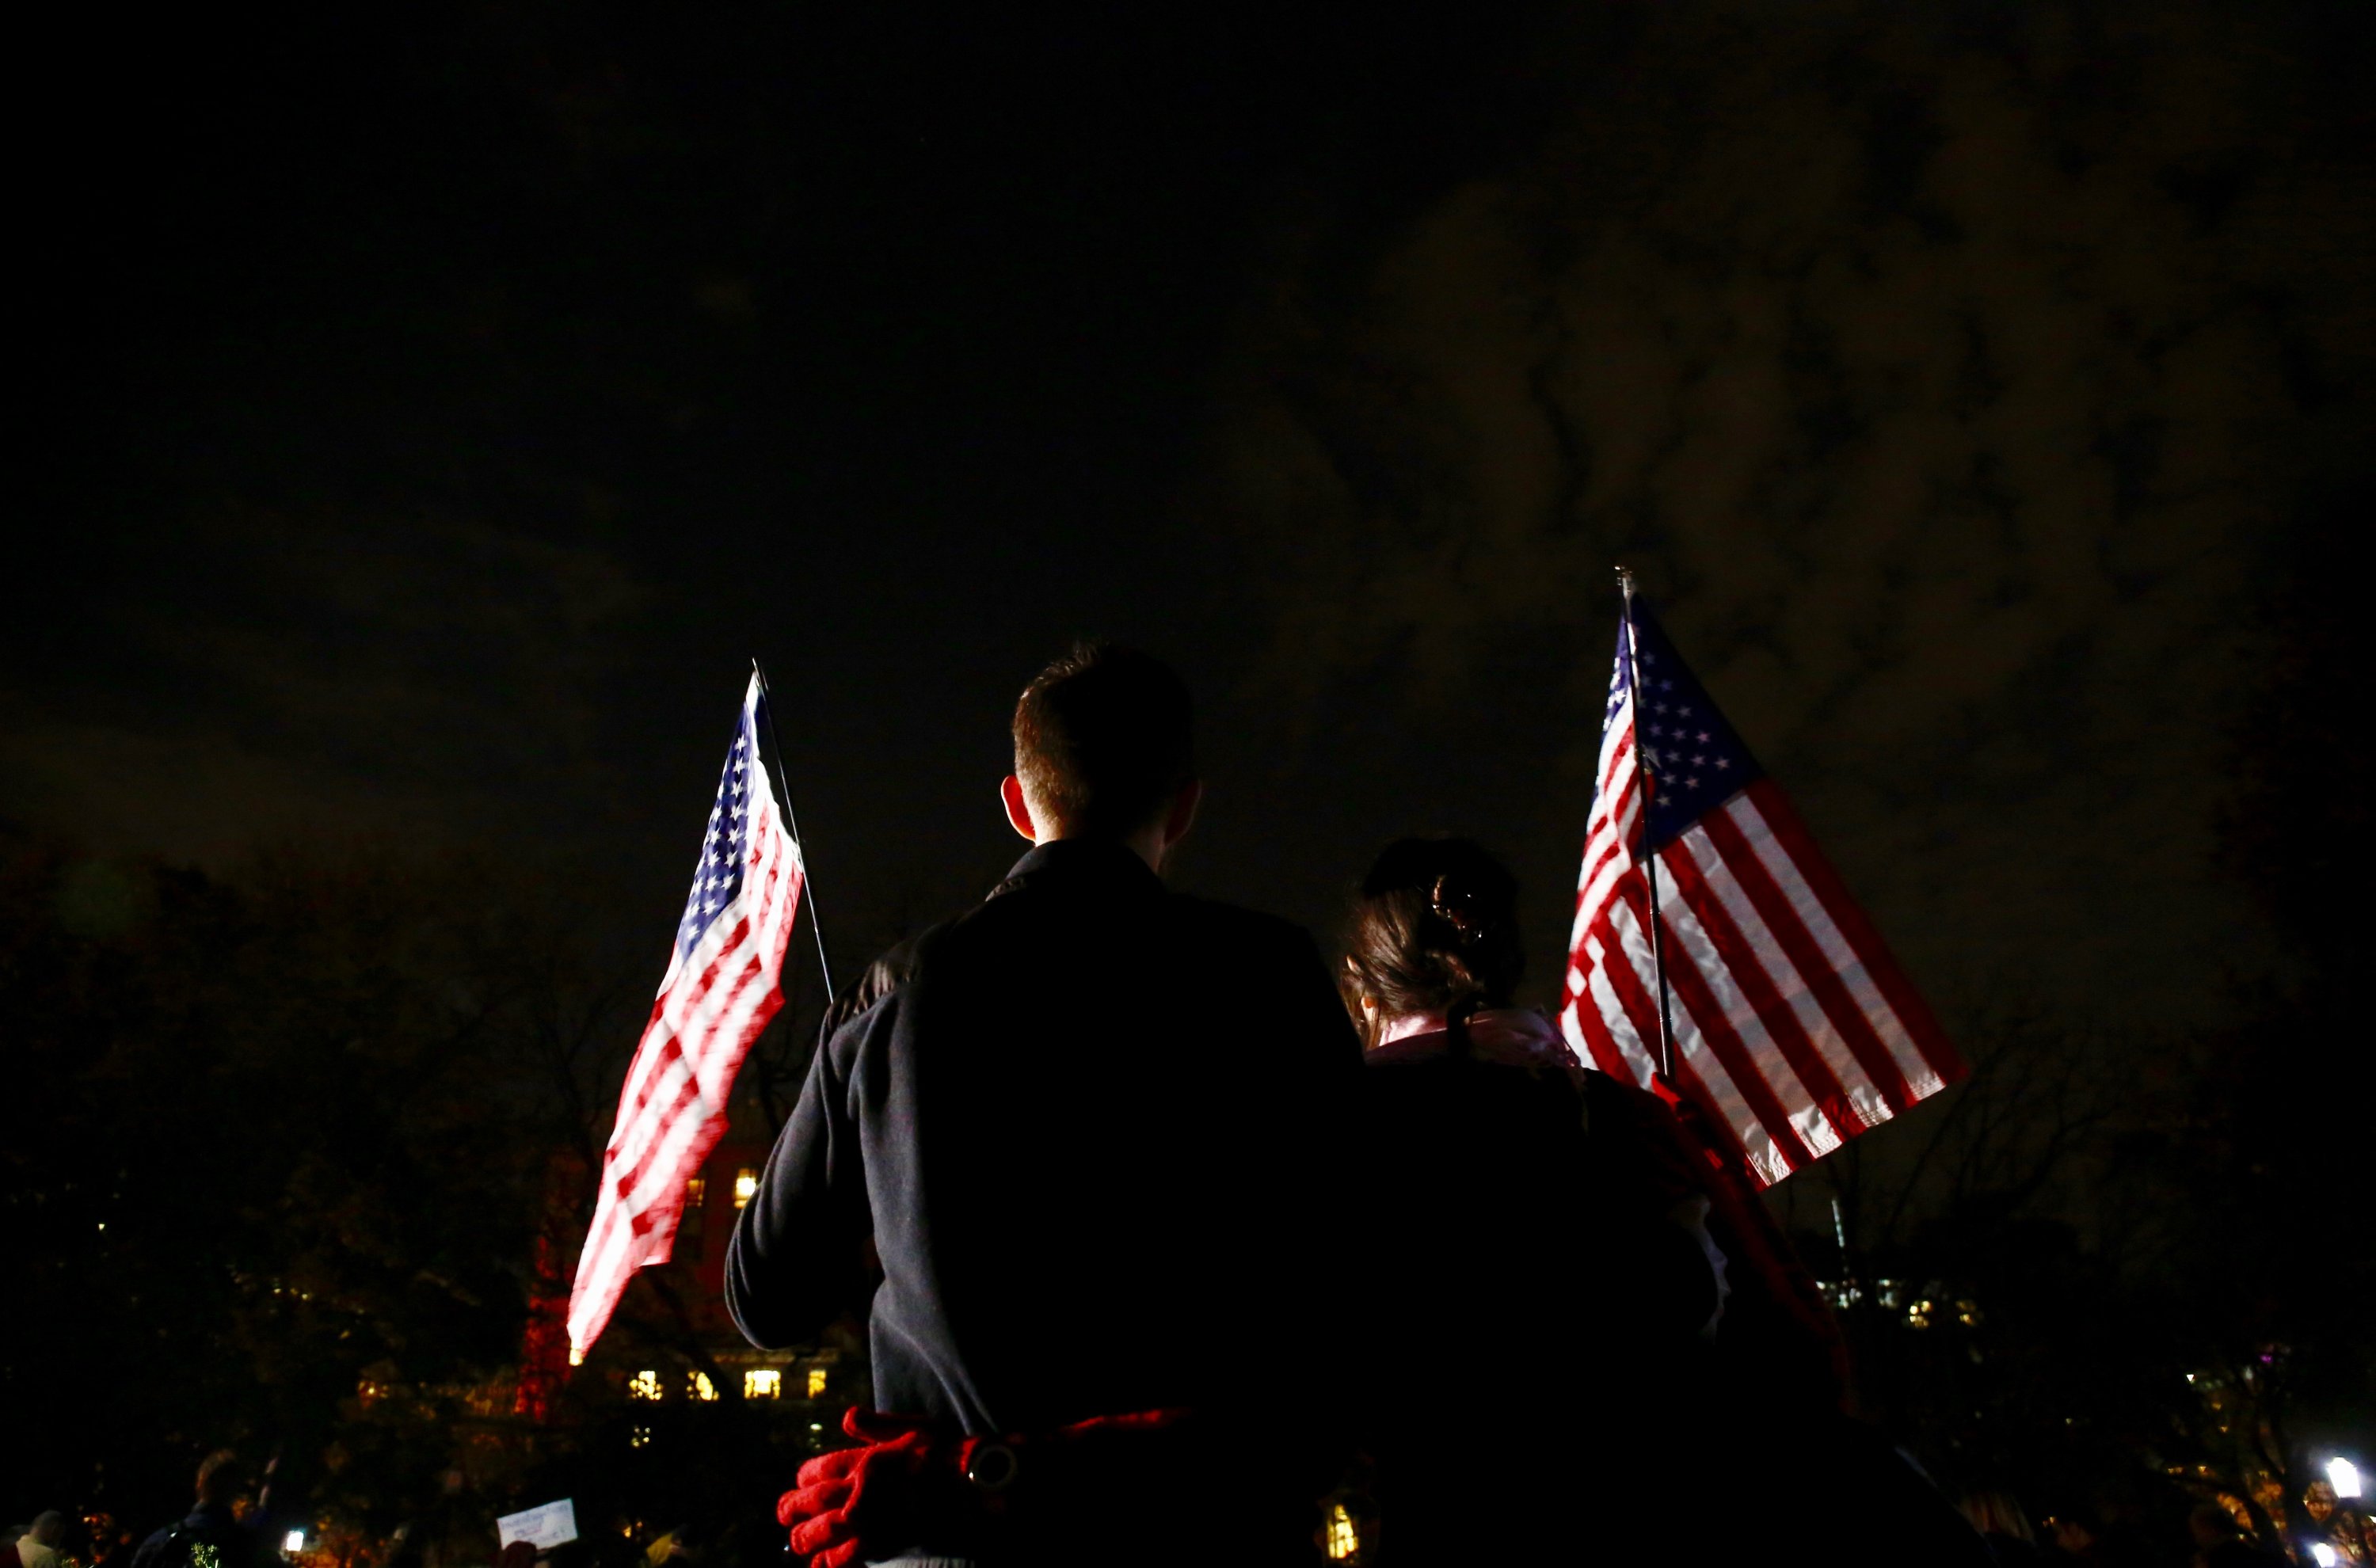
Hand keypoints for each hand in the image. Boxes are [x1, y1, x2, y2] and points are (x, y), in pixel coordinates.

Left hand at [775, 1410, 950, 1567]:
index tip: (800, 1483)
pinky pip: (842, 1559)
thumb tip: (847, 1416)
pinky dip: (827, 1563)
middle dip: (791, 1509)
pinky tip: (819, 1566)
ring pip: (819, 1532)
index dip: (804, 1479)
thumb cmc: (944, 1452)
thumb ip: (876, 1425)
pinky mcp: (877, 1544)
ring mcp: (866, 1520)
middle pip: (809, 1502)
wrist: (968, 1485)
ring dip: (803, 1539)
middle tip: (783, 1513)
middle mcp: (858, 1490)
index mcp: (863, 1459)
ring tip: (797, 1543)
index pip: (818, 1470)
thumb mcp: (911, 1426)